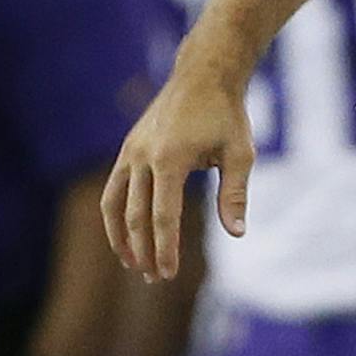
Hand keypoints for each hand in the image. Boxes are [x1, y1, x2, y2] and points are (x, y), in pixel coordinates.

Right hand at [103, 55, 255, 282]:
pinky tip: (126, 233)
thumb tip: (237, 233)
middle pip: (135, 215)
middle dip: (143, 250)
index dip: (165, 248)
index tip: (168, 274)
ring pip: (114, 203)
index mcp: (171, 160)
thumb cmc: (227, 115)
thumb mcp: (241, 154)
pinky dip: (116, 213)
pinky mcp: (128, 148)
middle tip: (154, 279)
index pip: (163, 216)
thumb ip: (235, 194)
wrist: (203, 75)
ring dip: (120, 237)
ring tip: (132, 264)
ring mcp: (130, 151)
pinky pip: (114, 188)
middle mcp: (143, 156)